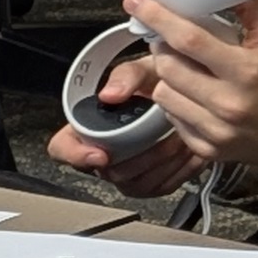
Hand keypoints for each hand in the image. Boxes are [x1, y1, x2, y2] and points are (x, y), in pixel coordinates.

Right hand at [41, 52, 212, 199]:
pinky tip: (190, 151)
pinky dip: (179, 169)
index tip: (101, 154)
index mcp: (90, 126)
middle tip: (167, 136)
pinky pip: (161, 187)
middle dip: (141, 156)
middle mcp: (103, 153)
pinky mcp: (151, 183)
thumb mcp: (145, 70)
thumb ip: (126, 75)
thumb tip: (109, 95)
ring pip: (136, 183)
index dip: (76, 155)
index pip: (62, 148)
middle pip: (109, 171)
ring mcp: (126, 172)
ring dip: (163, 162)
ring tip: (182, 139)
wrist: (195, 96)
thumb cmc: (162, 82)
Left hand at [116, 0, 257, 175]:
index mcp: (247, 70)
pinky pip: (173, 119)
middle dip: (164, 49)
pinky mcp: (208, 149)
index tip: (137, 3)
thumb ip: (251, 9)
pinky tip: (197, 97)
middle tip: (173, 42)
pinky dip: (178, 104)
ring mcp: (216, 129)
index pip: (189, 40)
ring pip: (164, 95)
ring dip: (170, 78)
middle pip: (168, 67)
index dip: (158, 18)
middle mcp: (228, 102)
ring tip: (189, 71)